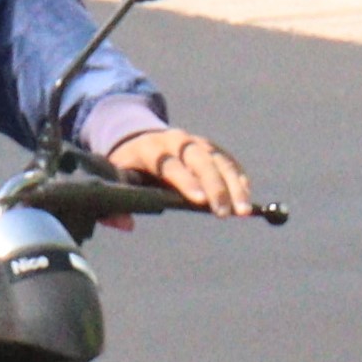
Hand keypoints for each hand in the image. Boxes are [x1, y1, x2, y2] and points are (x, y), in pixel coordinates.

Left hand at [105, 124, 254, 221]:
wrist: (138, 136)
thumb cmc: (127, 166)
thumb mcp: (115, 180)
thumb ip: (116, 204)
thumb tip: (127, 225)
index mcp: (149, 149)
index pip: (170, 165)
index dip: (185, 181)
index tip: (200, 200)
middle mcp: (175, 141)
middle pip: (200, 160)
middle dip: (215, 186)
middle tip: (225, 212)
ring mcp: (195, 141)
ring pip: (218, 159)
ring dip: (233, 184)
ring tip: (243, 210)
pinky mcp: (209, 146)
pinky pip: (227, 160)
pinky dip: (238, 176)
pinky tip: (246, 195)